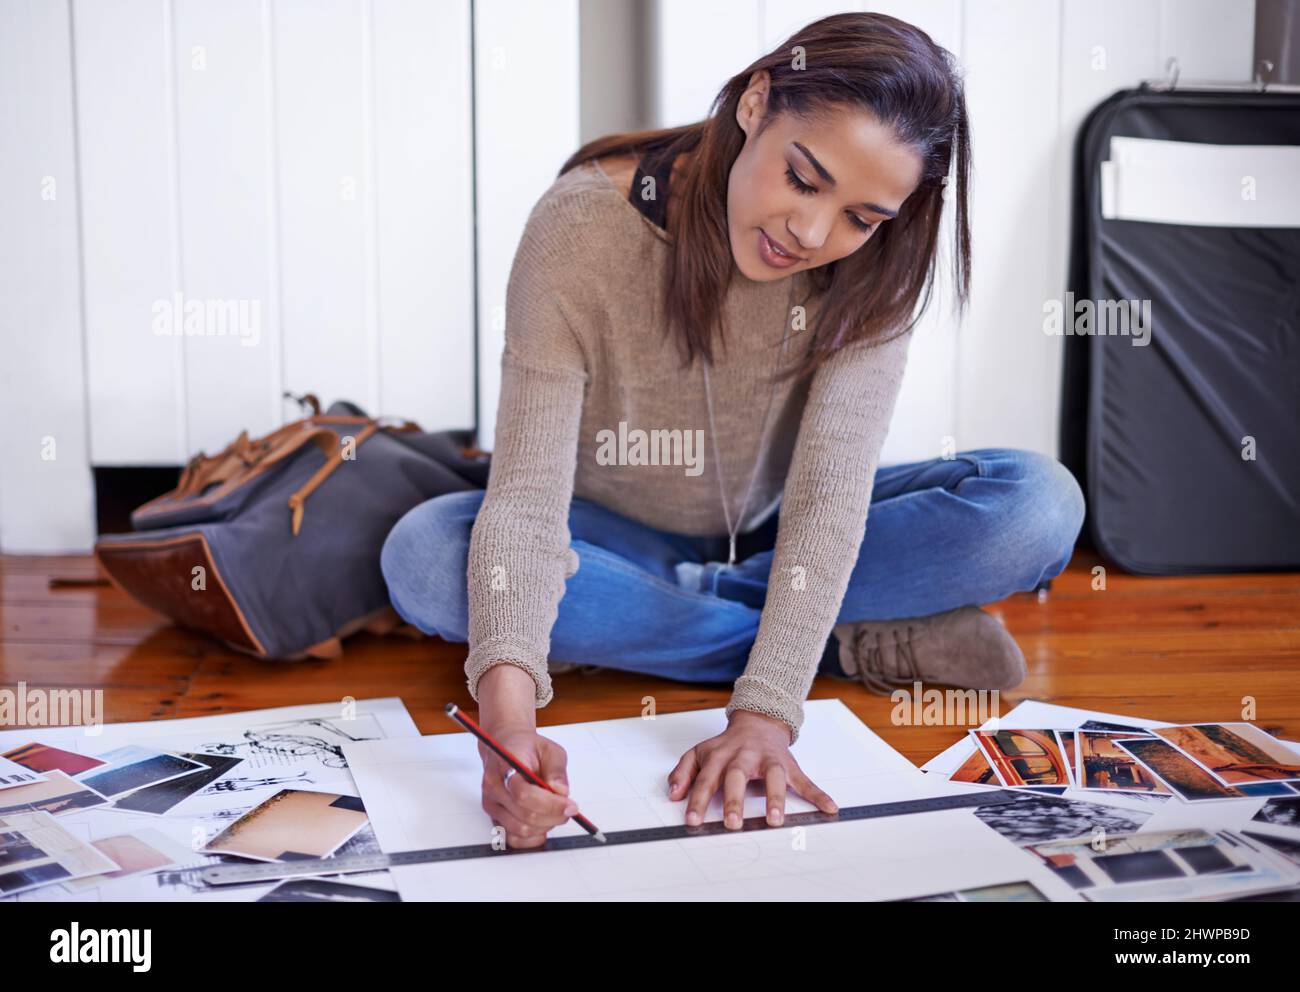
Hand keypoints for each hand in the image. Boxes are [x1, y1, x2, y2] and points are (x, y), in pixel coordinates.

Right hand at [477, 723, 576, 848]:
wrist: (507, 748)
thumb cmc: (527, 748)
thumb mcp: (550, 750)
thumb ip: (557, 770)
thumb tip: (561, 792)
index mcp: (506, 766)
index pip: (524, 794)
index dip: (550, 804)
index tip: (570, 805)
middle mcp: (495, 787)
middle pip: (525, 816)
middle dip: (554, 816)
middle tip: (569, 808)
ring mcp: (492, 804)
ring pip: (520, 830)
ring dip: (545, 826)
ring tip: (555, 812)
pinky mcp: (494, 817)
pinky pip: (513, 839)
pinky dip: (533, 838)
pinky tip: (544, 824)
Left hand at [667, 710, 836, 828]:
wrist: (758, 721)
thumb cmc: (726, 745)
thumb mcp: (699, 752)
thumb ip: (683, 772)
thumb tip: (672, 794)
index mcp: (720, 755)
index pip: (706, 779)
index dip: (698, 800)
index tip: (692, 820)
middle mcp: (744, 756)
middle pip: (737, 776)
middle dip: (734, 799)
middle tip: (731, 823)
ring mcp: (768, 760)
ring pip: (773, 777)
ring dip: (775, 798)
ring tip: (775, 820)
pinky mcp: (788, 765)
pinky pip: (805, 780)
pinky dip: (819, 795)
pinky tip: (830, 808)